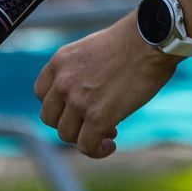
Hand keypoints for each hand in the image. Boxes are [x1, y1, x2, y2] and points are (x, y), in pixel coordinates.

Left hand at [34, 16, 179, 157]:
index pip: (41, 94)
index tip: (76, 107)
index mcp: (60, 62)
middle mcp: (62, 81)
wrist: (149, 40)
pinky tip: (110, 145)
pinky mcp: (97, 117)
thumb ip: (80, 70)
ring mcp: (78, 100)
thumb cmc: (131, 42)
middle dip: (69, 123)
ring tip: (109, 130)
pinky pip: (86, 146)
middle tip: (92, 121)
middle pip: (49, 118)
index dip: (58, 105)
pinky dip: (97, 150)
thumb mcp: (91, 49)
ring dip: (86, 137)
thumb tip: (88, 95)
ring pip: (66, 135)